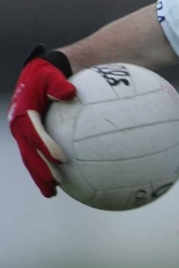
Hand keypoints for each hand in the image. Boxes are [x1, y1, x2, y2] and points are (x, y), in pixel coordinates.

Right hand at [7, 45, 74, 196]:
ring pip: (30, 159)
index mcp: (23, 114)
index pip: (35, 133)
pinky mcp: (30, 137)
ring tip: (52, 192)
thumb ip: (59, 83)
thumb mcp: (51, 75)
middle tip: (54, 185)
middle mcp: (20, 127)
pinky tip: (58, 182)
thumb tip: (70, 93)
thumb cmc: (48, 75)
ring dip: (40, 176)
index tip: (61, 159)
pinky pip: (36, 155)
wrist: (37, 75)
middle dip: (40, 171)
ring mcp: (23, 134)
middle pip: (29, 153)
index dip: (46, 146)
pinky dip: (43, 168)